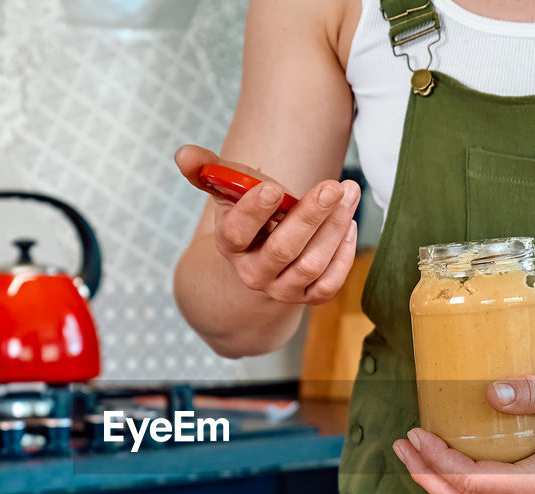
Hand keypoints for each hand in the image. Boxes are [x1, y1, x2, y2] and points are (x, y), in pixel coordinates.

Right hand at [175, 144, 360, 305]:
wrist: (261, 260)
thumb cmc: (247, 216)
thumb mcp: (227, 191)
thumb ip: (207, 170)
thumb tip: (184, 154)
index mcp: (231, 245)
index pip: (237, 233)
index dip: (254, 212)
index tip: (275, 188)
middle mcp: (254, 273)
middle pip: (282, 250)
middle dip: (310, 217)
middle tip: (333, 187)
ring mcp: (281, 289)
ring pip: (311, 265)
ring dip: (335, 228)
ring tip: (349, 193)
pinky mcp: (307, 297)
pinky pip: (328, 285)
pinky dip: (344, 257)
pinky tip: (350, 225)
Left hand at [392, 369, 534, 493]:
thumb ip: (532, 390)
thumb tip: (488, 392)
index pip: (475, 482)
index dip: (437, 462)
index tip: (416, 433)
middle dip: (427, 476)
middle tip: (403, 445)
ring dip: (439, 482)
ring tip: (413, 450)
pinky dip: (461, 483)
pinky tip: (444, 458)